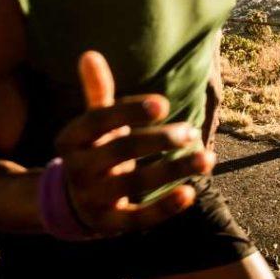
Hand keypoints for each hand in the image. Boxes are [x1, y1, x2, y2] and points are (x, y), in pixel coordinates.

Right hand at [52, 50, 214, 234]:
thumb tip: (89, 53)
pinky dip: (164, 207)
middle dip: (159, 140)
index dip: (130, 111)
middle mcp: (78, 169)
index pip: (99, 120)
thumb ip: (97, 92)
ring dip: (174, 171)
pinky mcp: (109, 225)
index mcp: (71, 138)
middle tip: (191, 131)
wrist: (70, 203)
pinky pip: (138, 218)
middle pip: (121, 150)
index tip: (163, 104)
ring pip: (135, 184)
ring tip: (208, 158)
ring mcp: (92, 199)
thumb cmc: (94, 151)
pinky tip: (190, 193)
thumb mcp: (92, 124)